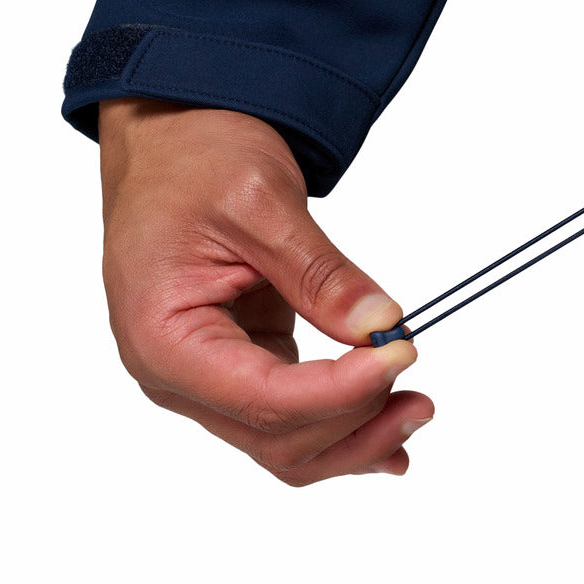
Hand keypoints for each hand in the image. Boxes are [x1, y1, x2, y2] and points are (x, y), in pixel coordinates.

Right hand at [97, 98, 431, 485]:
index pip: (263, 398)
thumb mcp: (262, 202)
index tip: (400, 354)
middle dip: (356, 424)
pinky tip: (387, 425)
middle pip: (277, 438)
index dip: (340, 390)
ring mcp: (207, 376)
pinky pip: (291, 415)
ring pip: (286, 443)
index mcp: (161, 337)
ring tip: (416, 412)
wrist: (174, 140)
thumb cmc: (195, 159)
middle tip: (422, 396)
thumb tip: (380, 324)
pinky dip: (341, 423)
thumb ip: (319, 273)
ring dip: (355, 438)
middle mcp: (176, 373)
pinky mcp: (241, 363)